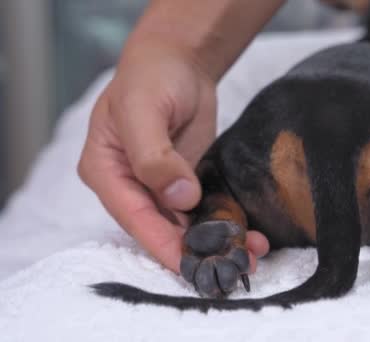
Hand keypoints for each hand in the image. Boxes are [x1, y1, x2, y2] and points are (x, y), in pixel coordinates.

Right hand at [78, 39, 268, 272]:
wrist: (178, 60)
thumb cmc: (151, 77)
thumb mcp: (143, 110)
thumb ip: (155, 157)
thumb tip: (179, 199)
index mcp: (106, 171)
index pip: (133, 216)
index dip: (161, 243)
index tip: (188, 264)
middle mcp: (129, 185)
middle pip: (159, 227)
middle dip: (194, 249)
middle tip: (230, 265)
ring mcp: (159, 186)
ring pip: (184, 224)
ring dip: (215, 241)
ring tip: (250, 256)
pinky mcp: (186, 181)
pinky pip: (203, 209)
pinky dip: (223, 223)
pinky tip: (248, 235)